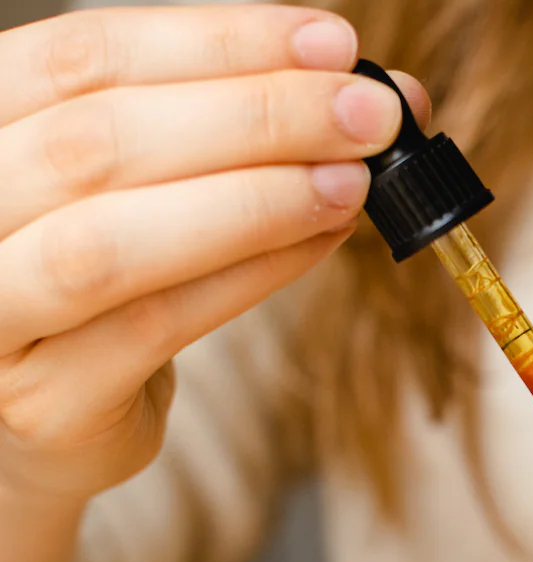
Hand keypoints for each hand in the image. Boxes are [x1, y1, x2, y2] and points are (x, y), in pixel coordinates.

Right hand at [0, 5, 428, 505]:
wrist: (40, 427)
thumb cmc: (96, 295)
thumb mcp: (130, 191)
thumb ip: (218, 134)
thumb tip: (365, 94)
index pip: (85, 56)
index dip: (218, 41)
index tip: (332, 44)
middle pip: (101, 140)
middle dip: (256, 117)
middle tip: (369, 114)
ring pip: (116, 242)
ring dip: (254, 202)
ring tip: (352, 184)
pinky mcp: (46, 400)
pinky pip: (158, 326)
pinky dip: (250, 277)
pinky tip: (321, 244)